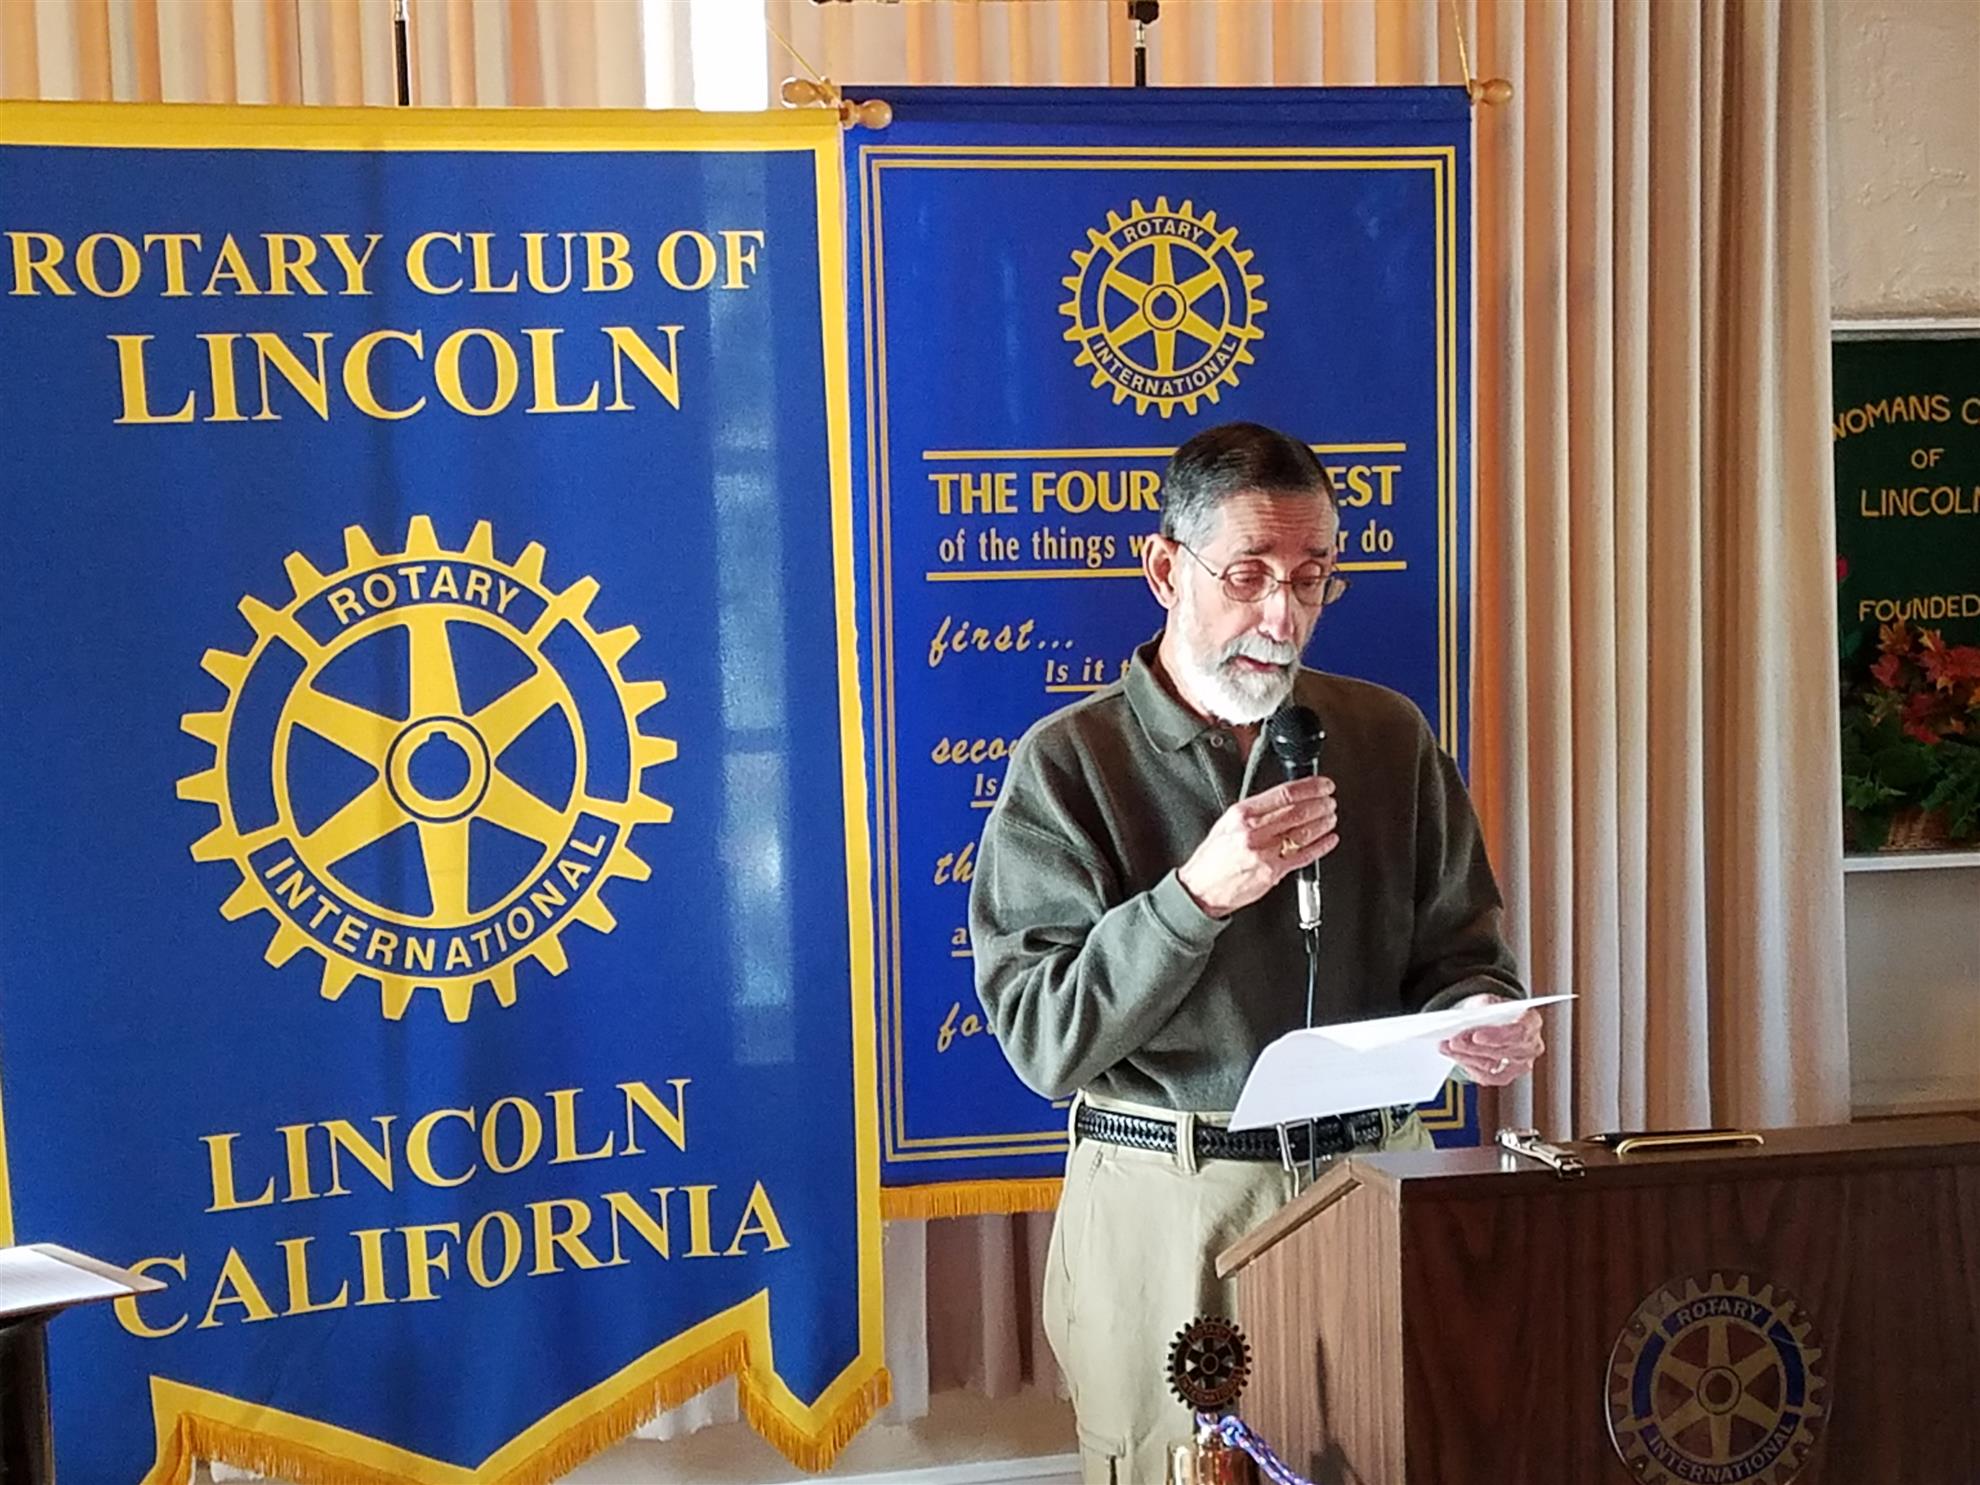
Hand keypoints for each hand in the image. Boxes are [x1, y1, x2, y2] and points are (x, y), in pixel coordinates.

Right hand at [1176, 775, 1337, 918]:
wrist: (1201, 889)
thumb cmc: (1212, 858)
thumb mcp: (1226, 823)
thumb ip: (1253, 811)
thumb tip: (1283, 799)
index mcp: (1241, 814)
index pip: (1284, 794)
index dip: (1310, 787)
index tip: (1322, 785)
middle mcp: (1252, 832)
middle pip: (1297, 811)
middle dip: (1320, 803)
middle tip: (1330, 800)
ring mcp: (1264, 853)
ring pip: (1303, 832)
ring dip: (1323, 822)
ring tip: (1330, 817)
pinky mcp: (1272, 873)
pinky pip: (1303, 857)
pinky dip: (1321, 847)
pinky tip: (1328, 840)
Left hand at [1439, 992, 1543, 1085]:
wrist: (1491, 1019)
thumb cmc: (1492, 1009)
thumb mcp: (1488, 1001)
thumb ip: (1482, 1008)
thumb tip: (1469, 1020)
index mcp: (1531, 1021)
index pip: (1520, 1032)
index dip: (1497, 1036)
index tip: (1476, 1036)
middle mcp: (1531, 1045)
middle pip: (1503, 1051)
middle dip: (1475, 1047)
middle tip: (1453, 1041)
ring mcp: (1521, 1064)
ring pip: (1492, 1065)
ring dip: (1466, 1056)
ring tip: (1447, 1047)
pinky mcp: (1507, 1076)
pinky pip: (1487, 1076)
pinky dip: (1468, 1066)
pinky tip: (1456, 1056)